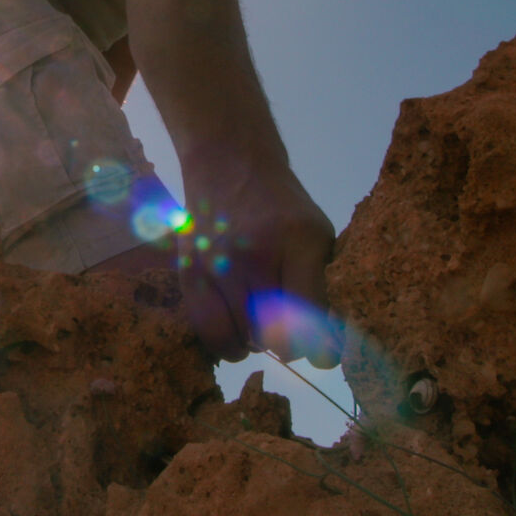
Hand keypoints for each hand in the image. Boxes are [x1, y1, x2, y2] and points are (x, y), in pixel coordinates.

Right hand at [178, 163, 338, 365]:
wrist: (227, 161)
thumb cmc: (282, 204)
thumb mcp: (316, 232)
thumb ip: (322, 283)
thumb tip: (327, 344)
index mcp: (300, 241)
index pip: (312, 316)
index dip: (322, 347)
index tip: (326, 354)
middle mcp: (256, 256)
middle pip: (277, 336)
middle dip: (290, 344)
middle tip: (293, 334)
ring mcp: (217, 267)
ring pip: (244, 340)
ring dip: (258, 342)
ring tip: (264, 327)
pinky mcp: (189, 275)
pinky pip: (209, 332)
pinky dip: (228, 344)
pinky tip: (239, 336)